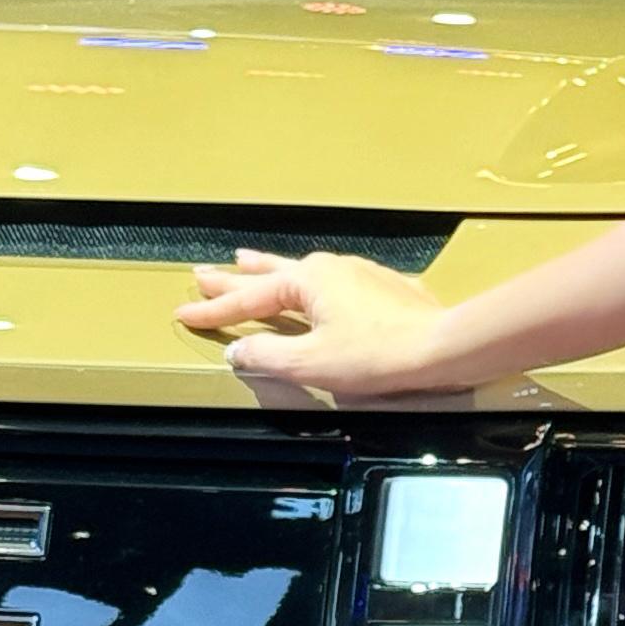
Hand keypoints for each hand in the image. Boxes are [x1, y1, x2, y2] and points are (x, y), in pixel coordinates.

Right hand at [175, 249, 457, 400]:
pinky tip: (311, 284)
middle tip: (203, 275)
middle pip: (270, 274)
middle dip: (235, 278)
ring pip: (300, 271)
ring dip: (269, 270)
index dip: (214, 310)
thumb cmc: (377, 354)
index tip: (184, 313)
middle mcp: (330, 268)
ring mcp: (358, 274)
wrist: (440, 346)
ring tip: (246, 262)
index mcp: (307, 281)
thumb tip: (238, 349)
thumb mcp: (310, 363)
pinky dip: (306, 281)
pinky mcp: (381, 288)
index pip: (248, 299)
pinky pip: (329, 280)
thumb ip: (268, 355)